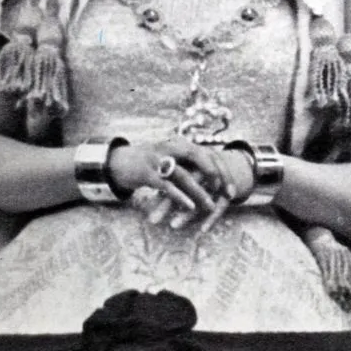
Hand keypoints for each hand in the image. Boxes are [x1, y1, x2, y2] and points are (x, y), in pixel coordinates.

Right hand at [108, 137, 229, 226]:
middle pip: (201, 158)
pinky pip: (167, 186)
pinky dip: (180, 196)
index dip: (223, 171)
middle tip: (227, 194)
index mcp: (181, 144)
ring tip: (211, 206)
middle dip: (217, 176)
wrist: (118, 162)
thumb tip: (216, 176)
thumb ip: (191, 164)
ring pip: (184, 175)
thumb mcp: (173, 159)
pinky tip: (190, 207)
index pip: (209, 154)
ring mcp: (159, 159)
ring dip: (200, 192)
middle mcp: (172, 147)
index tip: (232, 189)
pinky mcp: (147, 173)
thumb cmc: (151, 163)